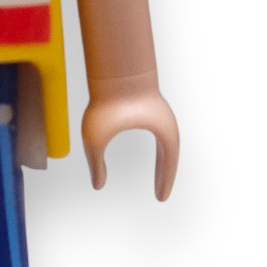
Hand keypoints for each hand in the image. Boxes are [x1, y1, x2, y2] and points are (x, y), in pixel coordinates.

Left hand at [81, 76, 178, 199]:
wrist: (113, 68)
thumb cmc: (106, 101)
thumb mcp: (95, 138)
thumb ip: (96, 163)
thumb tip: (97, 185)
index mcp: (163, 133)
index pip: (168, 164)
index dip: (164, 181)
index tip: (160, 198)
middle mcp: (165, 123)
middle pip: (170, 155)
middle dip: (165, 174)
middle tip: (160, 192)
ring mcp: (158, 113)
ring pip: (165, 143)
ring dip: (162, 160)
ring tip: (159, 178)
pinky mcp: (149, 105)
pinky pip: (156, 129)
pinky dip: (154, 142)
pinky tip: (150, 148)